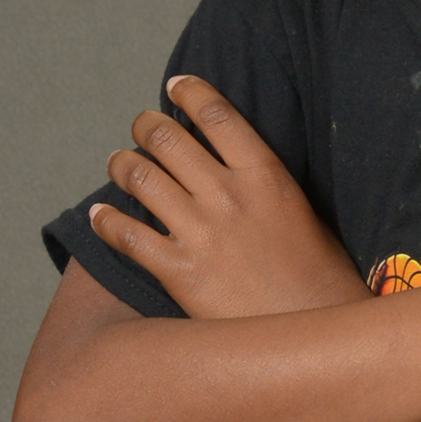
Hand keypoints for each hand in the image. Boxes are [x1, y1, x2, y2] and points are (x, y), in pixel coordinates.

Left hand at [93, 77, 366, 318]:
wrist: (317, 333)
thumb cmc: (320, 279)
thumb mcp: (306, 214)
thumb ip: (266, 186)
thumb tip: (232, 167)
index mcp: (265, 175)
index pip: (216, 113)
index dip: (189, 92)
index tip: (175, 88)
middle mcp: (228, 195)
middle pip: (167, 138)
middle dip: (145, 125)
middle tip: (141, 128)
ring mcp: (201, 233)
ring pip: (139, 177)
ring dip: (122, 164)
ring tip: (119, 164)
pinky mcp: (179, 272)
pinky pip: (126, 235)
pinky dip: (106, 221)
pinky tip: (99, 217)